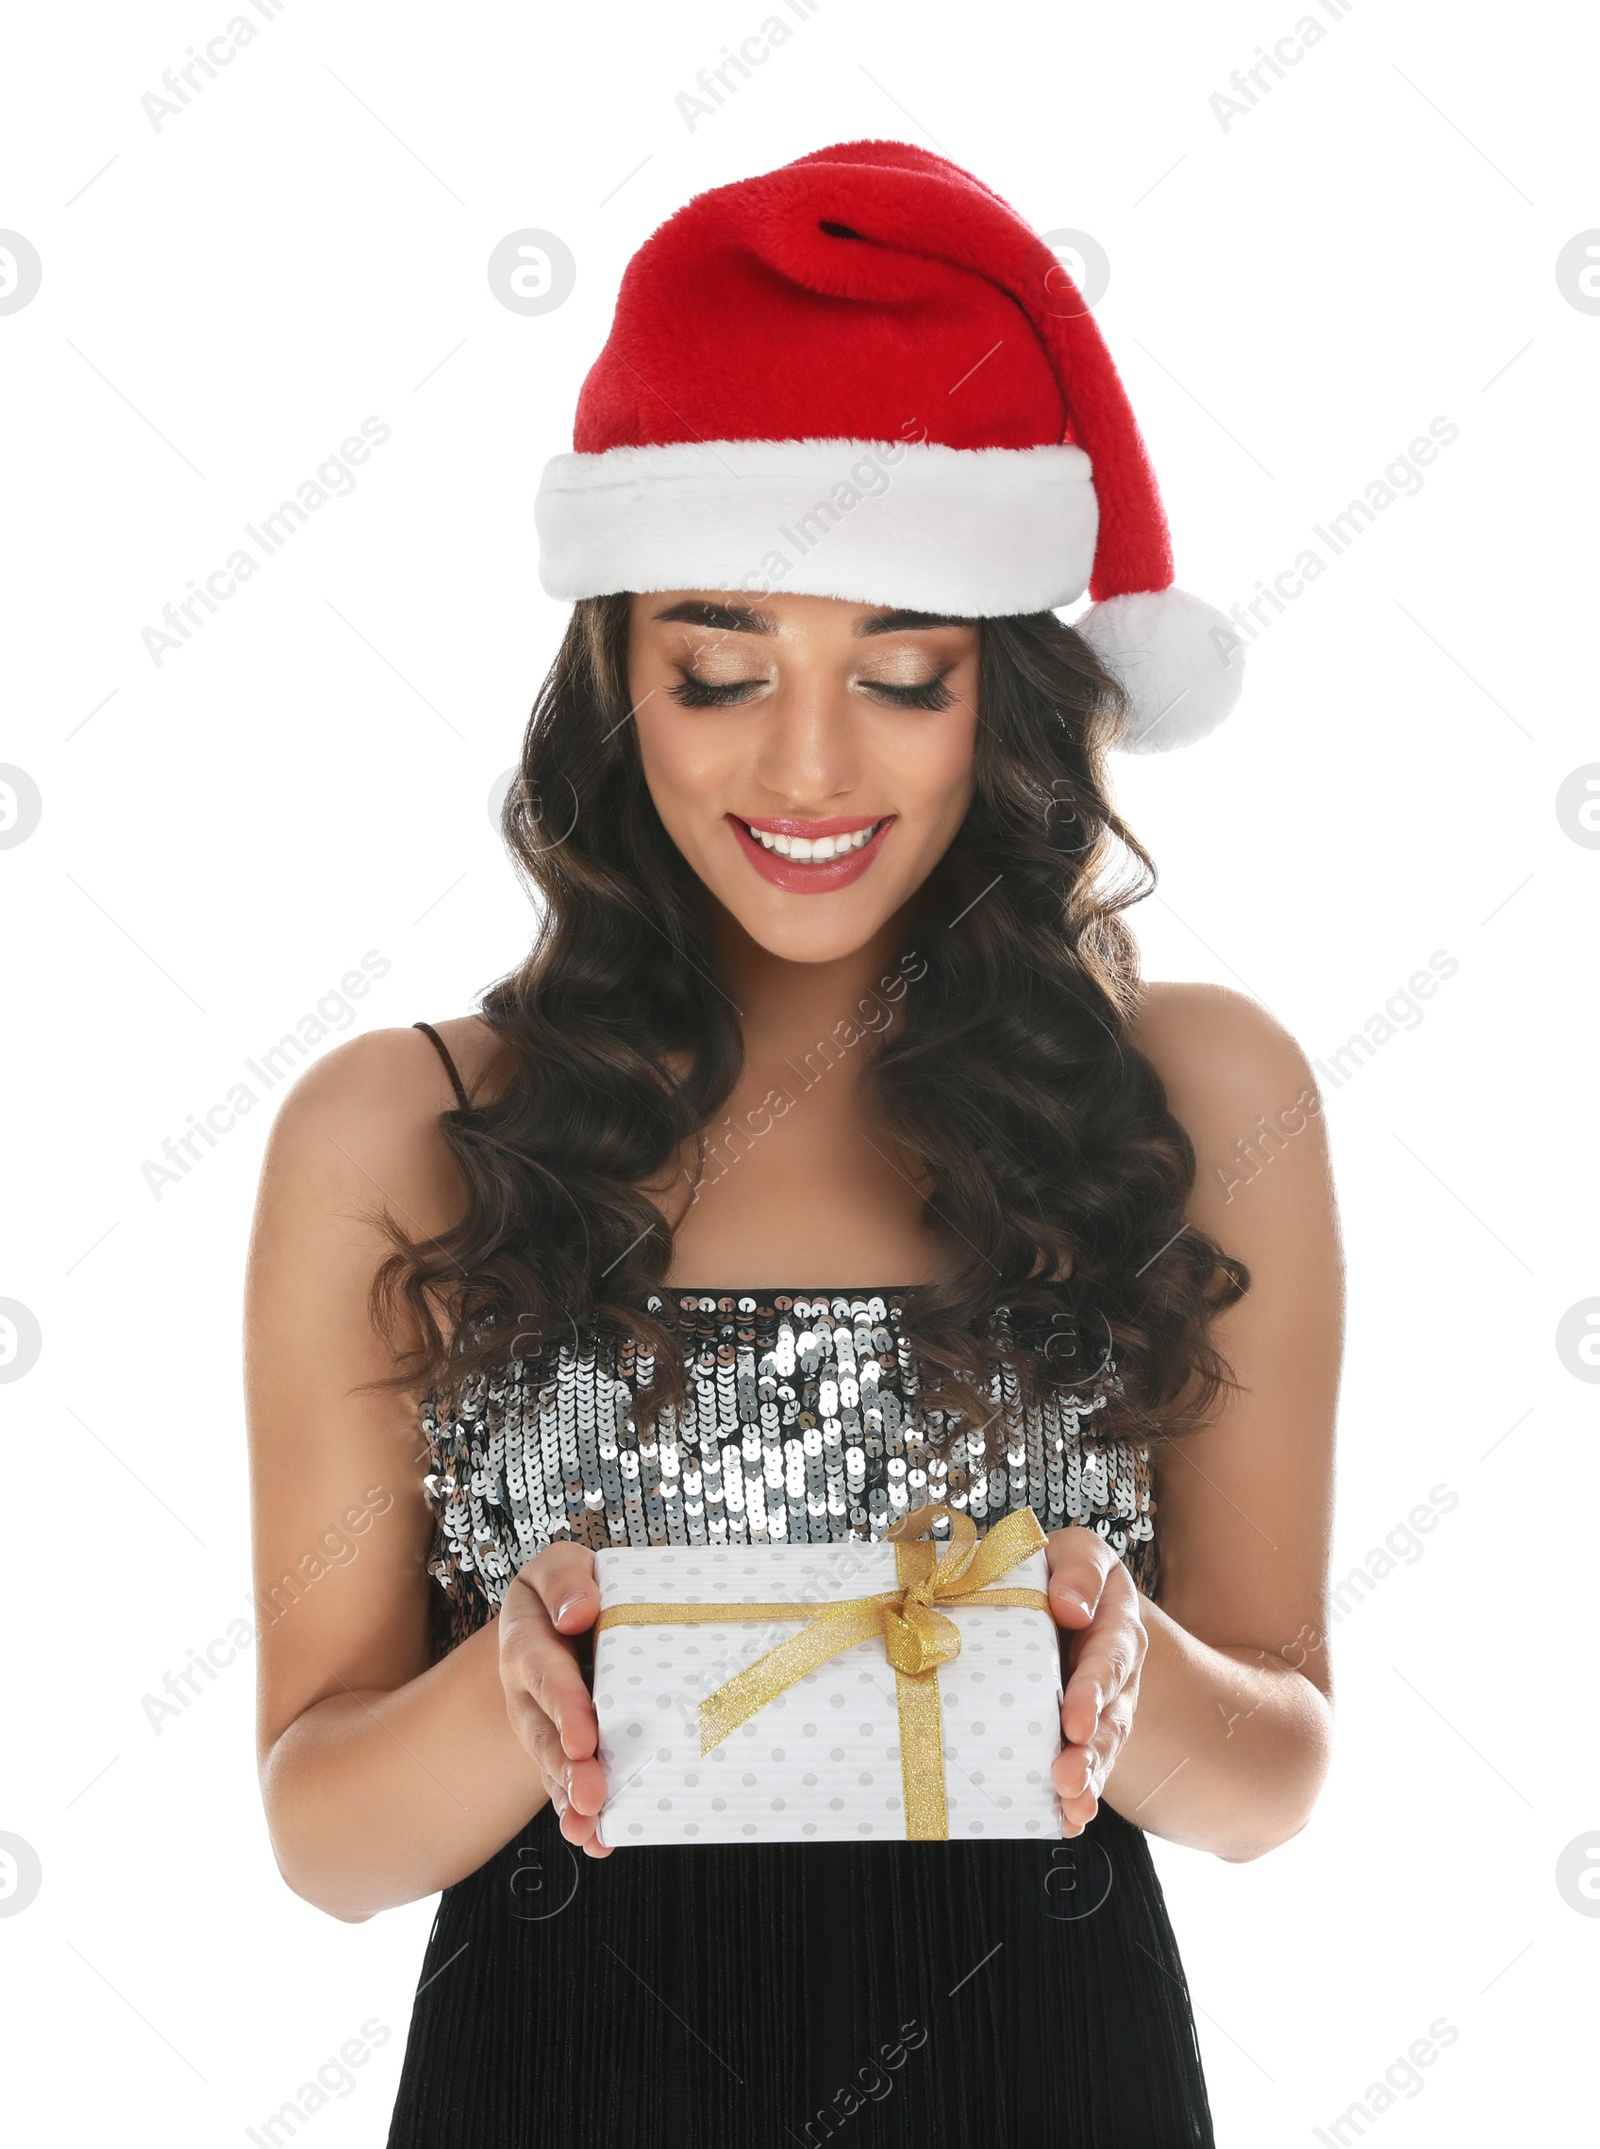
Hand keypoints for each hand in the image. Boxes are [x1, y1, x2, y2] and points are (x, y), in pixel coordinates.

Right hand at [498, 1542, 612, 1857]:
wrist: (569, 1617)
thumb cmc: (570, 1589)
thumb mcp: (561, 1566)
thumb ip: (566, 1581)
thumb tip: (579, 1612)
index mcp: (527, 1641)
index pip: (544, 1671)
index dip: (564, 1705)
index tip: (584, 1738)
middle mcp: (528, 1693)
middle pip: (543, 1733)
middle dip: (565, 1767)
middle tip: (591, 1795)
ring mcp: (545, 1727)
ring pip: (553, 1766)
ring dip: (570, 1798)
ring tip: (590, 1826)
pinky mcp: (566, 1750)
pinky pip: (567, 1785)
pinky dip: (581, 1816)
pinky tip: (598, 1840)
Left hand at [1043, 1527, 1147, 1835]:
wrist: (1059, 1595)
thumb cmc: (1061, 1569)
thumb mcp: (1076, 1552)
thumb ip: (1080, 1570)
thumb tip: (1070, 1607)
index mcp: (1116, 1624)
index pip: (1110, 1659)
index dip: (1093, 1692)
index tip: (1073, 1723)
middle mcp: (1117, 1672)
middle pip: (1111, 1717)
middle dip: (1092, 1752)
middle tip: (1067, 1779)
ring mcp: (1104, 1708)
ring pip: (1102, 1749)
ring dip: (1087, 1779)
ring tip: (1069, 1805)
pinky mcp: (1083, 1733)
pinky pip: (1087, 1767)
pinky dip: (1079, 1796)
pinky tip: (1065, 1819)